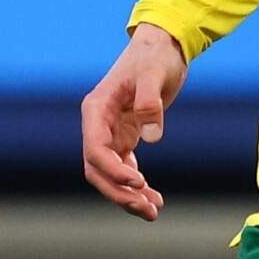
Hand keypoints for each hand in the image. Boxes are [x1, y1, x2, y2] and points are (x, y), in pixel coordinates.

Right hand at [80, 24, 187, 221]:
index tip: (139, 184)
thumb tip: (152, 138)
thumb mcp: (155, 74)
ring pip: (111, 174)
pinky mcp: (126, 136)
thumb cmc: (156, 56)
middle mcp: (98, 124)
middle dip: (119, 193)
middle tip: (146, 210)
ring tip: (153, 211)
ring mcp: (111, 132)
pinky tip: (155, 199)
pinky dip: (137, 186)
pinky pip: (125, 169)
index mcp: (97, 109)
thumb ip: (150, 103)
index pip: (95, 150)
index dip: (113, 171)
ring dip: (128, 195)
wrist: (164, 46)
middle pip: (98, 169)